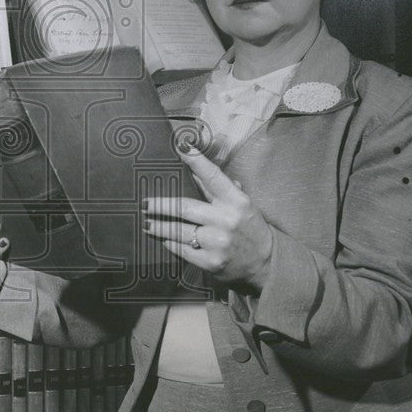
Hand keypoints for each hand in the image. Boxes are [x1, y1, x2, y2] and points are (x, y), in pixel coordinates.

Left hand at [142, 147, 273, 293]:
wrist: (266, 263)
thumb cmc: (251, 229)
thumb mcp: (242, 206)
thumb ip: (220, 190)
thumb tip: (196, 171)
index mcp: (236, 201)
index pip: (212, 176)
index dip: (195, 161)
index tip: (180, 148)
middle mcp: (226, 220)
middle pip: (184, 207)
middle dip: (159, 205)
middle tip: (144, 203)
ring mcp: (217, 242)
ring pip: (178, 230)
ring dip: (159, 227)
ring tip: (147, 223)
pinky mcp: (210, 262)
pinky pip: (183, 249)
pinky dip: (171, 244)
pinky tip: (165, 240)